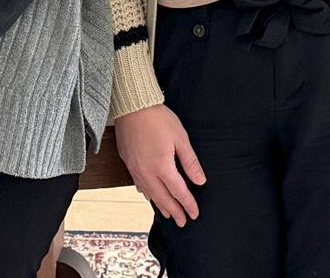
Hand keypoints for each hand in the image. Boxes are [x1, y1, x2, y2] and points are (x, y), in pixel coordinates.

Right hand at [112, 104, 204, 225]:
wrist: (131, 106)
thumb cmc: (158, 119)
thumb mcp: (180, 138)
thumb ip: (190, 162)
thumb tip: (200, 181)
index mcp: (162, 167)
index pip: (178, 192)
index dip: (188, 204)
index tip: (195, 214)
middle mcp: (147, 172)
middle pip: (163, 198)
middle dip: (175, 211)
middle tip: (183, 223)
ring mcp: (136, 168)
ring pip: (150, 194)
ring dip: (160, 206)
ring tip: (168, 214)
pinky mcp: (128, 162)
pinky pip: (139, 184)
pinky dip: (147, 194)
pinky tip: (149, 196)